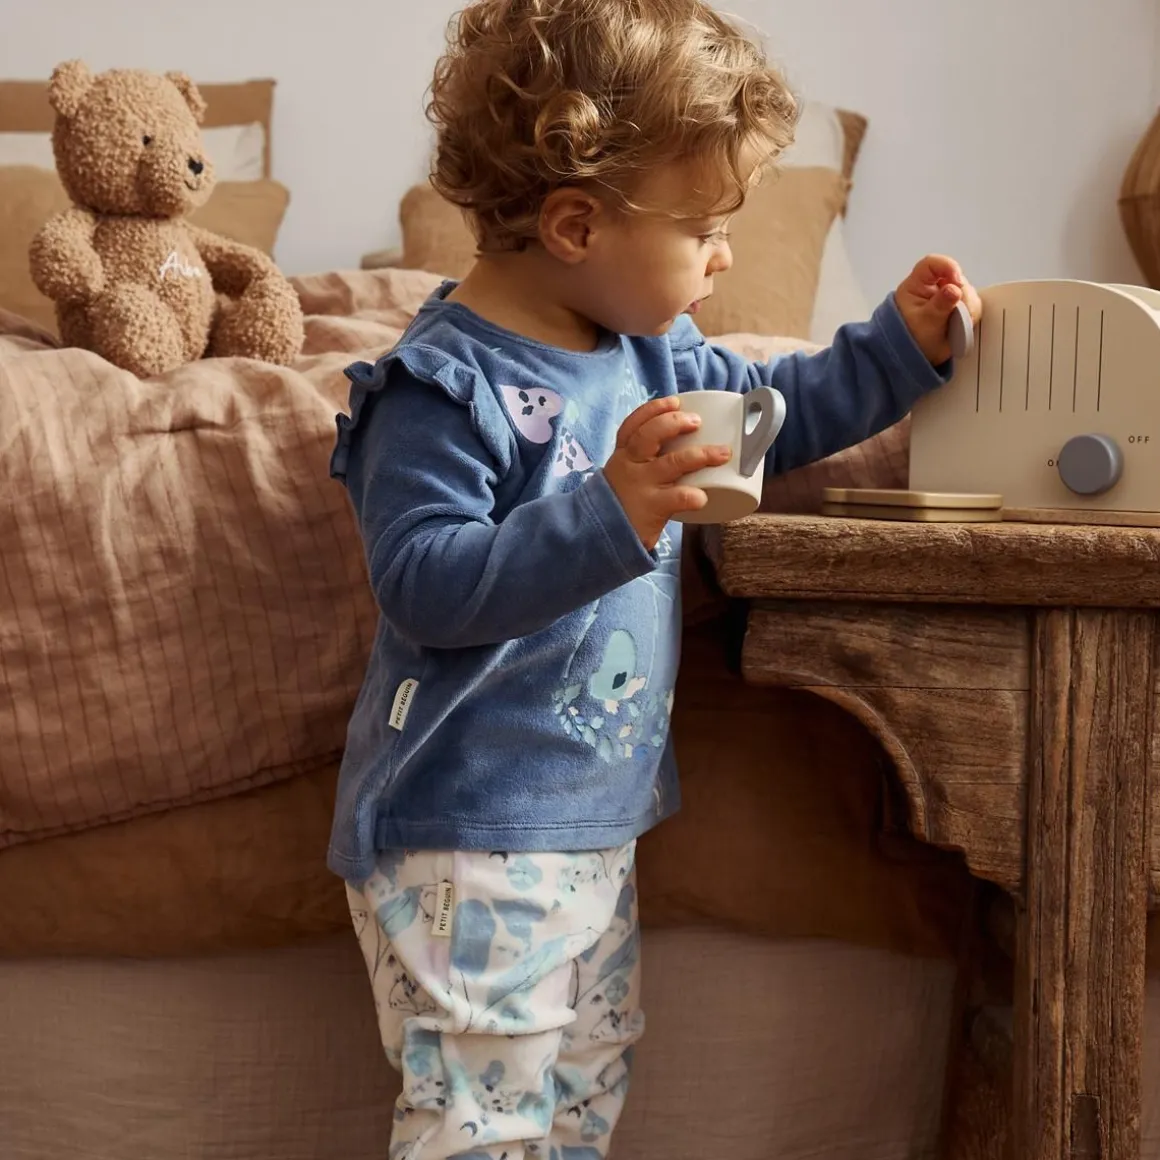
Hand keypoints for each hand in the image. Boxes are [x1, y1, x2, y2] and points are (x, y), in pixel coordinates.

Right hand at [603, 396, 731, 549]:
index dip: (654, 409)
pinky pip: (676, 498)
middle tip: (697, 421)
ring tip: (722, 453)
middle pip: (649, 435)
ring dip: (700, 455)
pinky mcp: (651, 508)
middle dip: (674, 423)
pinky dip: (692, 496)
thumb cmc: (623, 500)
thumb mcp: (625, 473)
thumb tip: (684, 441)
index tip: (675, 401)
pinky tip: (703, 497)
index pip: (633, 424)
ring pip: (671, 463)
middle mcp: (630, 465)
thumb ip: (645, 459)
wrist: (603, 535)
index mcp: (624, 454)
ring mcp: (641, 486)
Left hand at [894, 254, 982, 364]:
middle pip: (956, 277)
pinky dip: (972, 314)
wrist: (913, 358)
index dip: (947, 267)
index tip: (956, 281)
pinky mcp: (957, 308)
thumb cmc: (910, 339)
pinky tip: (963, 326)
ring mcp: (947, 297)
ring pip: (968, 291)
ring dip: (968, 306)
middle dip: (962, 294)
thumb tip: (954, 288)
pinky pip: (973, 305)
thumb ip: (939, 305)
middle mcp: (933, 288)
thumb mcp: (924, 322)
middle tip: (959, 311)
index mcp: (917, 285)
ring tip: (958, 323)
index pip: (932, 264)